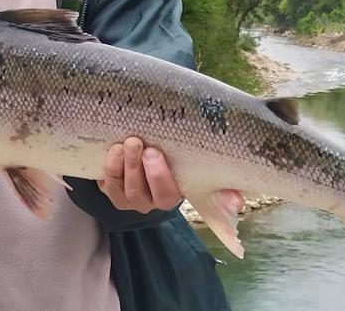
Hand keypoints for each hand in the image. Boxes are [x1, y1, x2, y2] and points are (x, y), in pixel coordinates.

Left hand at [98, 137, 243, 214]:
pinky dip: (108, 167)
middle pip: (141, 191)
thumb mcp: (197, 170)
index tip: (155, 152)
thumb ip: (220, 185)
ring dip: (121, 165)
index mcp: (172, 195)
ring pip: (122, 188)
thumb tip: (238, 201)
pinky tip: (112, 151)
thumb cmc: (176, 161)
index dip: (159, 176)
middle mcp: (149, 202)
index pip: (168, 194)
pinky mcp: (111, 191)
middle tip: (137, 142)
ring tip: (124, 143)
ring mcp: (128, 198)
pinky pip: (106, 183)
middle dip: (137, 166)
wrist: (146, 159)